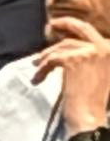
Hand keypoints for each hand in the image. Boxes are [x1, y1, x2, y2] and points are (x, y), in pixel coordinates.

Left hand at [34, 17, 109, 133]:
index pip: (91, 35)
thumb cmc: (92, 102)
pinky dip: (42, 68)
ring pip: (62, 47)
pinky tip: (37, 78)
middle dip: (65, 23)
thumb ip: (88, 59)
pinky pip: (53, 59)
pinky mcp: (75, 60)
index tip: (62, 31)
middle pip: (81, 29)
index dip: (75, 31)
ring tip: (37, 68)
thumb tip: (67, 50)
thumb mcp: (97, 74)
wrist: (89, 117)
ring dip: (46, 57)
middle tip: (50, 25)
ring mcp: (91, 52)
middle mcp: (105, 47)